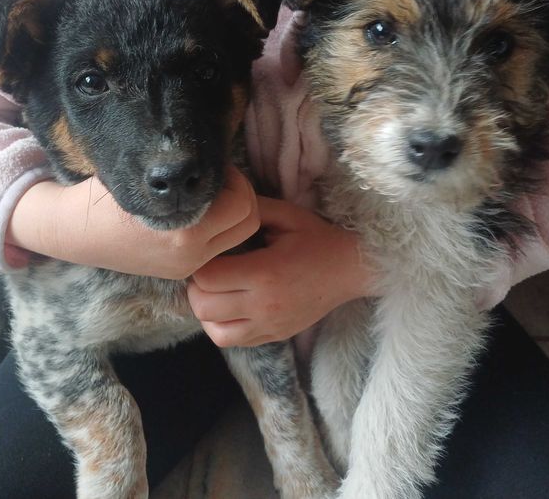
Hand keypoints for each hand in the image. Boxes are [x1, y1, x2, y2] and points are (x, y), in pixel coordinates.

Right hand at [6, 167, 259, 279]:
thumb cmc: (106, 196)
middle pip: (248, 222)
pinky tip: (197, 214)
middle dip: (240, 195)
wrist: (77, 234)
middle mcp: (191, 256)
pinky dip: (218, 229)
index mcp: (184, 233)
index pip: (243, 204)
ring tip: (208, 196)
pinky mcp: (182, 271)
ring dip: (232, 213)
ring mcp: (188, 267)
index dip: (234, 179)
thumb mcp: (145, 175)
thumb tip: (219, 159)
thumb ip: (185, 174)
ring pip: (238, 237)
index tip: (212, 167)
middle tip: (216, 180)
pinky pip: (219, 247)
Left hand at [187, 196, 375, 346]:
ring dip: (207, 312)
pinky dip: (222, 327)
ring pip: (215, 332)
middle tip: (207, 271)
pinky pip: (234, 342)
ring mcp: (269, 325)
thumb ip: (250, 211)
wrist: (351, 270)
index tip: (208, 252)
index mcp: (264, 272)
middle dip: (197, 288)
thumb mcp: (286, 215)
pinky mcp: (274, 336)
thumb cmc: (317, 239)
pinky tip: (229, 308)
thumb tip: (219, 206)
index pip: (207, 277)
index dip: (199, 263)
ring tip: (215, 292)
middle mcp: (264, 305)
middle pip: (203, 307)